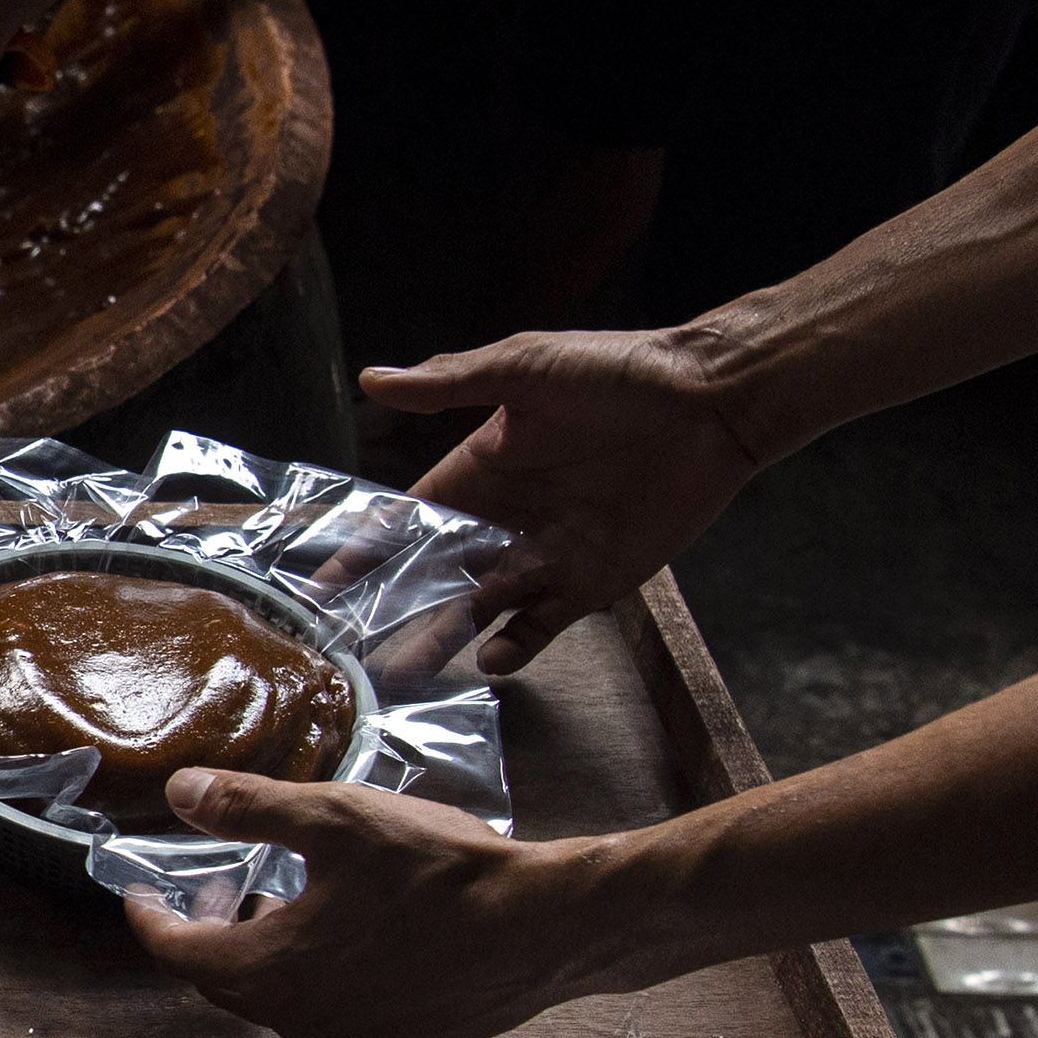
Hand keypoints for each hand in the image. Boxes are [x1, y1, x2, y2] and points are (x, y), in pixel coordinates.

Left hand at [120, 768, 631, 1037]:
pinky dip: (322, 991)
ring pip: (281, 1004)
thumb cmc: (438, 871)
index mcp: (267, 967)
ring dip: (266, 961)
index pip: (179, 951)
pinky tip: (345, 957)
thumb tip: (181, 792)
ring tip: (279, 907)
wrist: (542, 927)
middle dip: (208, 936)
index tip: (136, 894)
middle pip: (225, 984)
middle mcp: (298, 1017)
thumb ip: (249, 805)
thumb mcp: (334, 818)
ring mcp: (351, 1037)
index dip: (150, 918)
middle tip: (211, 890)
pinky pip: (337, 1025)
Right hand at [362, 326, 773, 673]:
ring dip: (443, 637)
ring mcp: (548, 553)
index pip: (410, 519)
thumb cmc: (618, 372)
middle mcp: (507, 517)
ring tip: (405, 670)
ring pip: (481, 606)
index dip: (368, 549)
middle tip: (354, 643)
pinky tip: (491, 659)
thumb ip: (449, 383)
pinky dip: (517, 645)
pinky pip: (544, 624)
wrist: (711, 402)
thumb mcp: (524, 368)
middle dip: (396, 608)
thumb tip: (372, 379)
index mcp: (481, 468)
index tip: (326, 582)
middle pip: (436, 574)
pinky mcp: (593, 580)